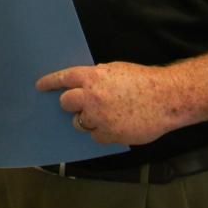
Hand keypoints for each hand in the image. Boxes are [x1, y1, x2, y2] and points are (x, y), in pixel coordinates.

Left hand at [35, 62, 179, 145]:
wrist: (167, 98)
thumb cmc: (143, 81)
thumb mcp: (116, 70)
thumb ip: (96, 78)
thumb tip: (82, 86)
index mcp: (93, 77)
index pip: (63, 79)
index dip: (49, 83)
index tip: (40, 87)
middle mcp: (92, 97)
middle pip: (66, 103)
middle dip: (71, 105)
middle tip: (80, 105)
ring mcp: (100, 118)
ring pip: (79, 123)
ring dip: (87, 120)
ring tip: (105, 115)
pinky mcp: (109, 134)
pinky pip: (96, 137)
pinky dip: (102, 133)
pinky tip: (116, 125)